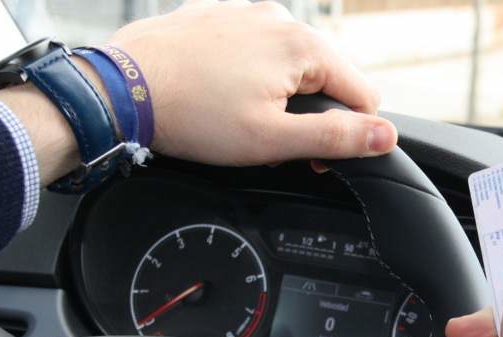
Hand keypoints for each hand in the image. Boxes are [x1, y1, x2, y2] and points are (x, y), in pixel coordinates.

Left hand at [110, 0, 396, 165]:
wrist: (118, 90)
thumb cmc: (192, 115)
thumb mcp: (273, 140)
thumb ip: (336, 138)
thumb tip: (385, 135)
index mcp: (303, 46)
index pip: (363, 94)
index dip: (348, 134)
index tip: (311, 156)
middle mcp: (278, 19)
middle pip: (326, 75)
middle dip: (310, 112)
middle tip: (271, 141)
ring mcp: (244, 13)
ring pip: (288, 63)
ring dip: (279, 94)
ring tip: (239, 118)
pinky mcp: (215, 17)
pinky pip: (252, 49)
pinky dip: (247, 73)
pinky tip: (219, 95)